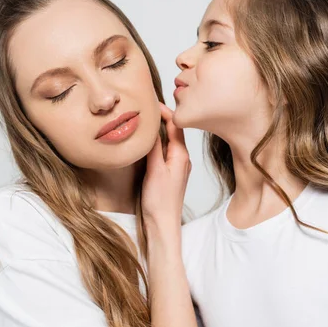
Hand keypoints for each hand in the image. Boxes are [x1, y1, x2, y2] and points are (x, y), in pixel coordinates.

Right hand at [141, 103, 190, 239]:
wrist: (163, 225)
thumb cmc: (160, 202)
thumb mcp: (155, 170)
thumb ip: (154, 147)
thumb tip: (151, 126)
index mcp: (181, 155)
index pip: (175, 125)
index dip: (164, 111)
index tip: (150, 102)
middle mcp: (182, 158)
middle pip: (173, 131)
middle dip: (161, 118)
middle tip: (146, 107)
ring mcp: (177, 166)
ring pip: (168, 141)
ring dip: (158, 130)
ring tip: (145, 120)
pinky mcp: (170, 173)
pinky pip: (165, 151)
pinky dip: (157, 142)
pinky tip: (147, 142)